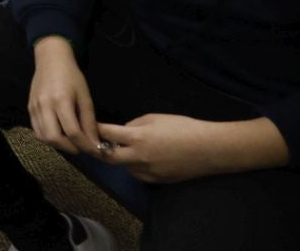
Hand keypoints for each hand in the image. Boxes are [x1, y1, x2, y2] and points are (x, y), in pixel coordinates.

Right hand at [28, 37, 101, 154]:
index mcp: (61, 100)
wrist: (50, 60)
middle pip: (54, 138)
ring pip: (44, 137)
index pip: (72, 132)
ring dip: (59, 145)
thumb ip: (89, 121)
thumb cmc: (72, 76)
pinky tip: (60, 135)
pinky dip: (49, 138)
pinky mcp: (29, 109)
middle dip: (70, 148)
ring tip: (72, 142)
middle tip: (83, 148)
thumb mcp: (85, 97)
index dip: (86, 145)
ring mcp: (34, 107)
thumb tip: (95, 143)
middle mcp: (44, 105)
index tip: (97, 151)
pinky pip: (38, 130)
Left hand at [97, 114, 234, 183]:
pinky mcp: (158, 181)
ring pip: (124, 167)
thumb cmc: (183, 128)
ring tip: (126, 149)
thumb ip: (134, 124)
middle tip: (96, 143)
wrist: (209, 149)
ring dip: (121, 158)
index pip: (106, 134)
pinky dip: (135, 166)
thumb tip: (123, 130)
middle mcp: (138, 158)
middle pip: (107, 157)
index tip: (89, 126)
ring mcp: (148, 172)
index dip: (95, 129)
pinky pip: (139, 174)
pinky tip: (143, 158)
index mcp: (137, 138)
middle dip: (99, 149)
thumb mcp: (155, 118)